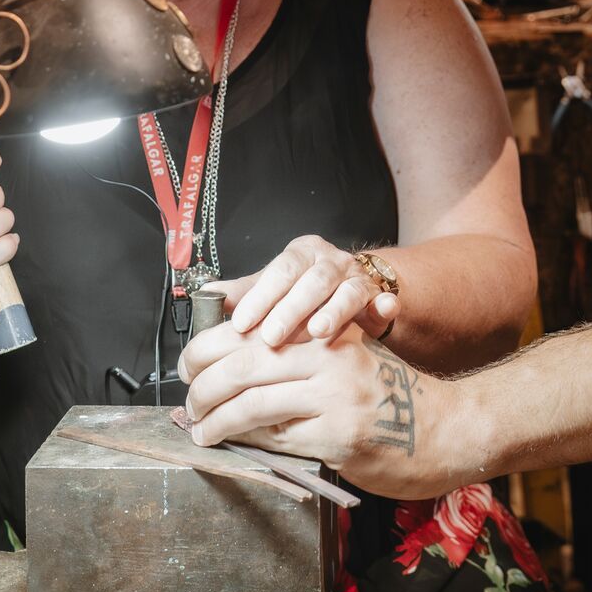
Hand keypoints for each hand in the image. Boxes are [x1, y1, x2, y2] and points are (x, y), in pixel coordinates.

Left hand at [177, 320, 457, 499]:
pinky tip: (232, 443)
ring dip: (216, 420)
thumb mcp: (347, 355)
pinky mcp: (338, 438)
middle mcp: (329, 357)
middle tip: (187, 401)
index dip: (207, 348)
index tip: (188, 365)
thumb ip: (300, 351)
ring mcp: (334, 399)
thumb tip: (230, 358)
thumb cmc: (388, 393)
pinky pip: (277, 439)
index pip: (250, 332)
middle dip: (203, 386)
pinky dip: (246, 441)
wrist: (444, 428)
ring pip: (253, 404)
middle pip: (244, 364)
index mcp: (325, 331)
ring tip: (200, 429)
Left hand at [210, 234, 398, 347]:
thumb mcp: (276, 289)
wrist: (356, 290)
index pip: (279, 270)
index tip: (241, 323)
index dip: (260, 296)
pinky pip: (385, 299)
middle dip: (291, 309)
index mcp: (302, 254)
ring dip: (333, 311)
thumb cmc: (307, 293)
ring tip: (318, 333)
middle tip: (271, 337)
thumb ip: (245, 293)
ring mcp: (359, 278)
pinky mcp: (381, 297)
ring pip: (347, 290)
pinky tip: (383, 312)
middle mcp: (331, 261)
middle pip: (312, 280)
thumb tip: (205, 297)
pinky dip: (385, 305)